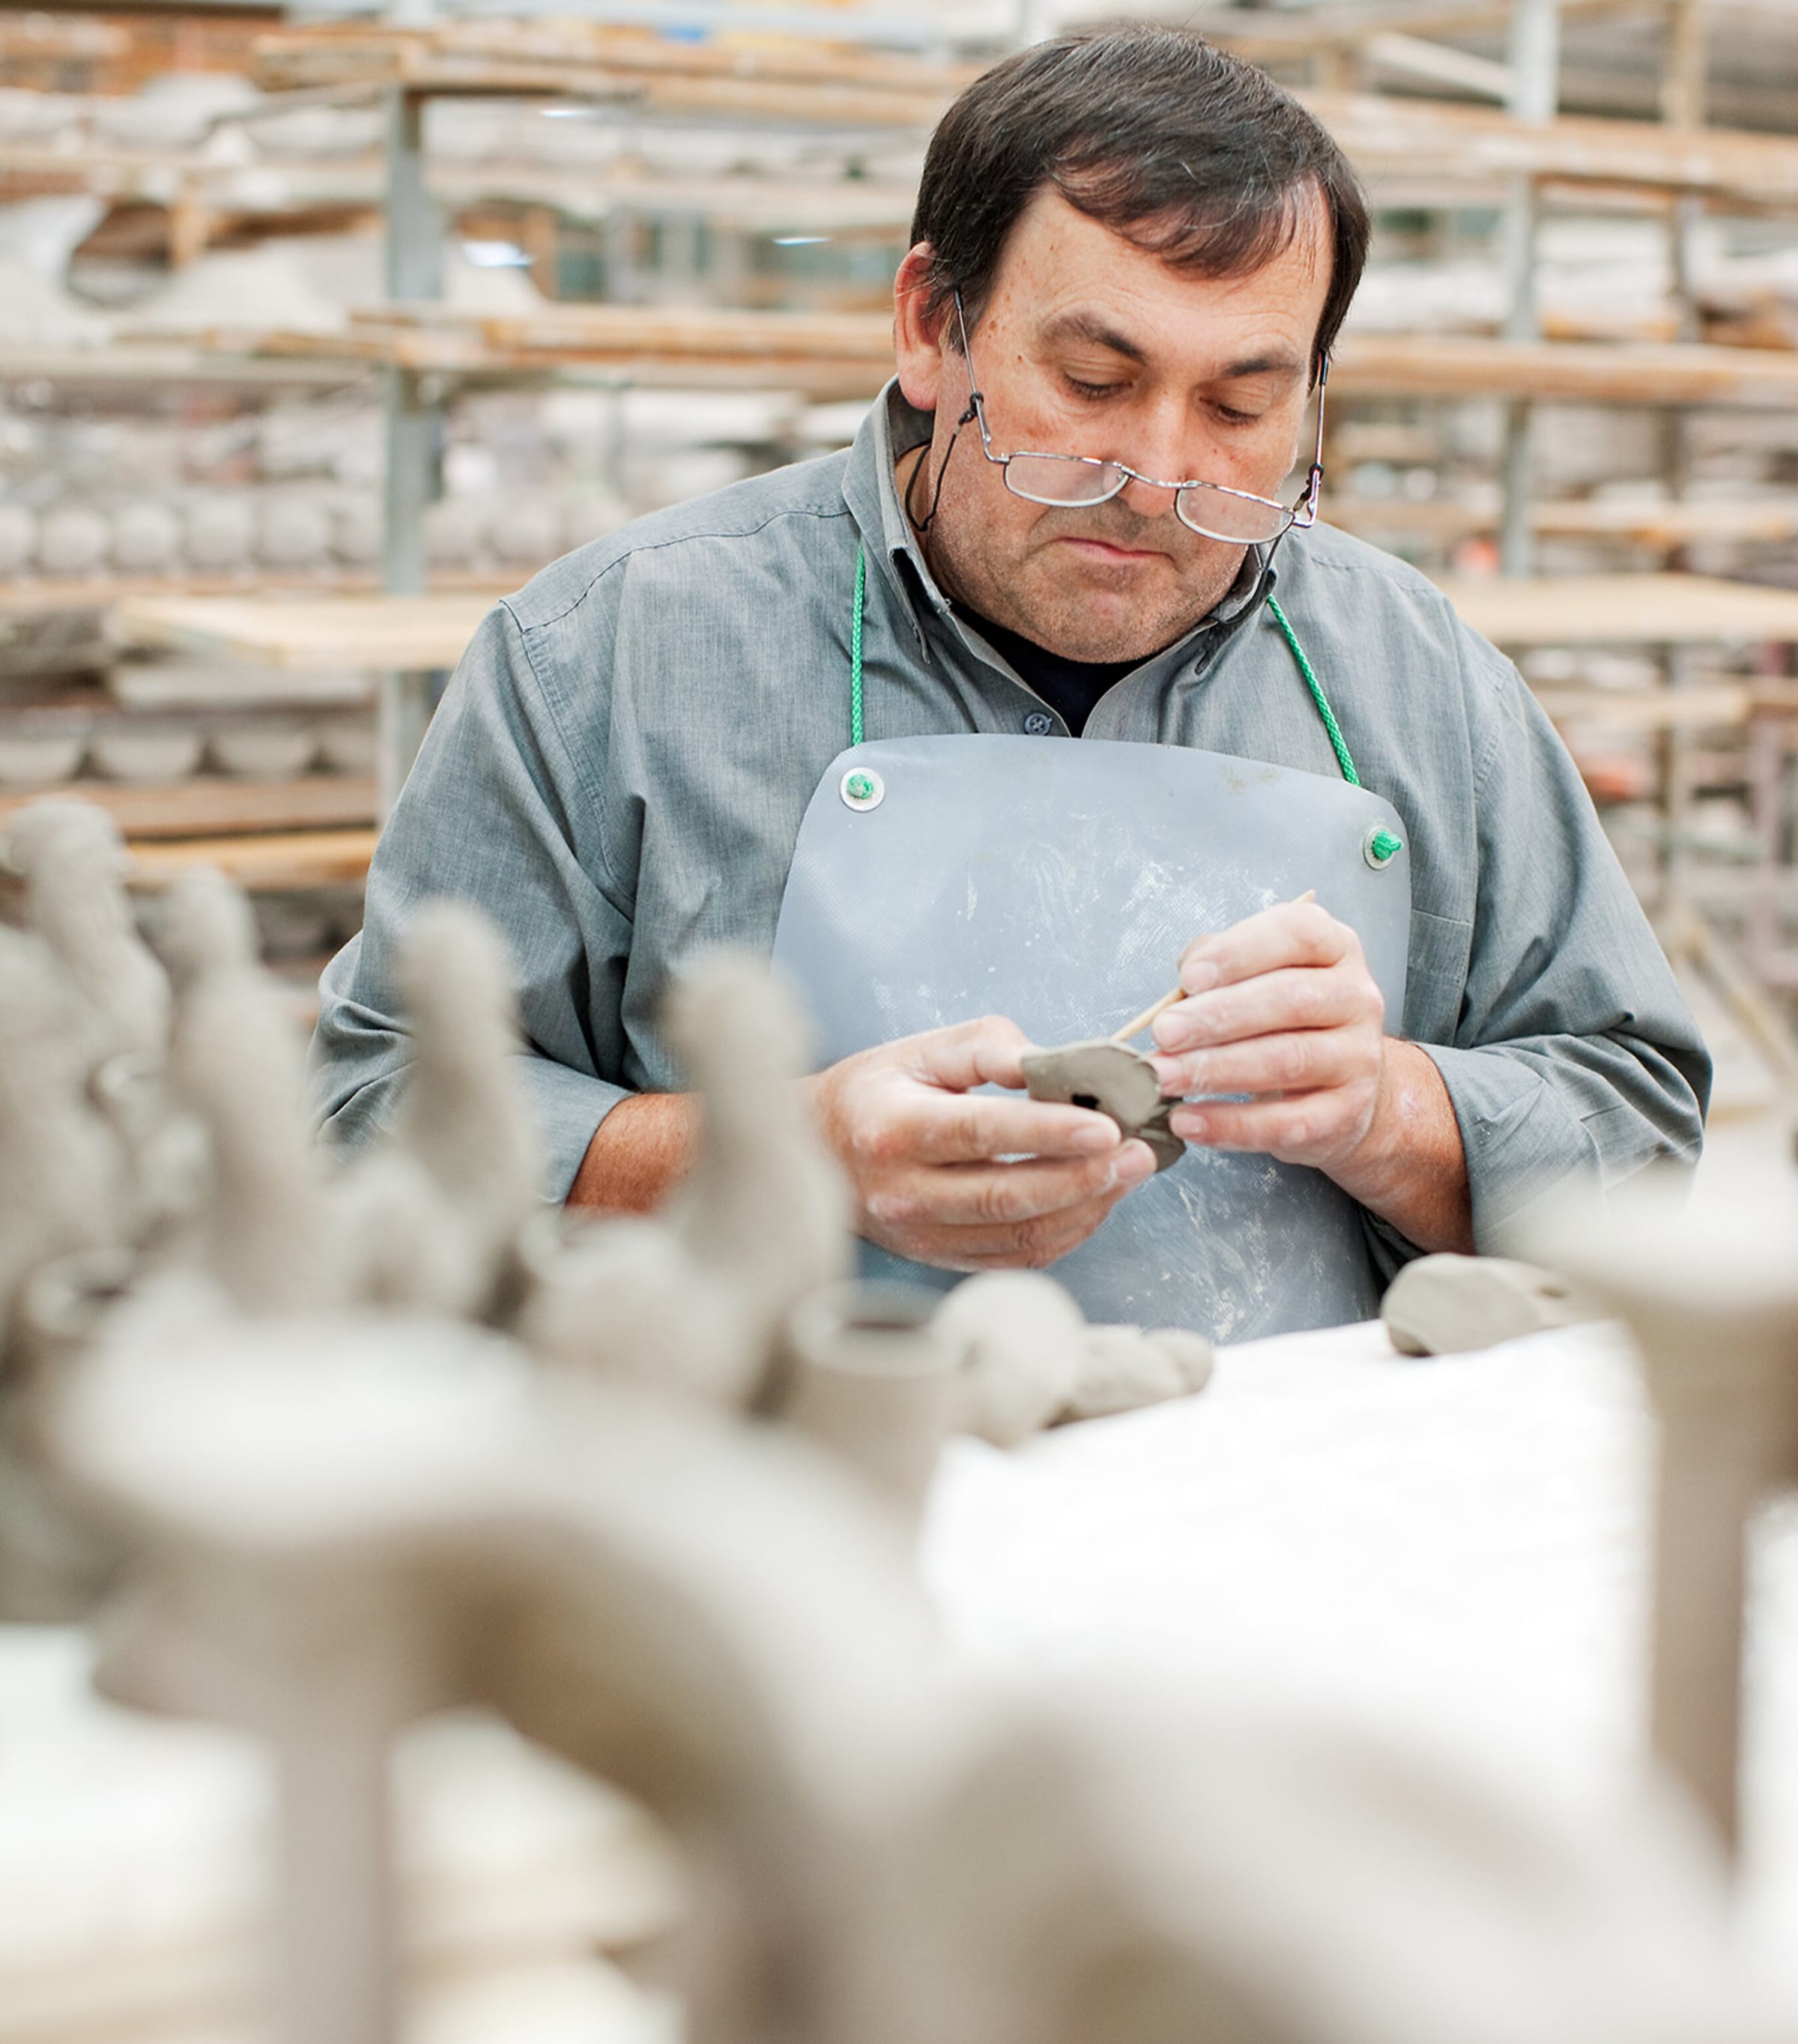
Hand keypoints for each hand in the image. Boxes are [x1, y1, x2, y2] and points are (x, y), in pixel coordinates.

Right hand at [808, 1016, 1157, 1271]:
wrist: (817, 1150)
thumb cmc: (875, 1092)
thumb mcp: (920, 1049)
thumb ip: (987, 1047)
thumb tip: (1051, 1064)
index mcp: (895, 1129)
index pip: (980, 1133)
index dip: (1048, 1133)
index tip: (1106, 1126)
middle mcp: (904, 1192)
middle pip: (1008, 1196)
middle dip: (1085, 1177)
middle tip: (1137, 1152)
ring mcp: (921, 1236)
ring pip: (1020, 1235)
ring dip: (1087, 1207)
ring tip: (1129, 1172)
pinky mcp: (940, 1258)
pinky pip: (1017, 1257)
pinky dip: (1066, 1231)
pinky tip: (1095, 1199)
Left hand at [1147, 899, 1388, 1172]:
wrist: (1339, 1087)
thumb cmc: (1282, 1020)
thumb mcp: (1253, 976)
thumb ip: (1215, 966)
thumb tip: (1179, 991)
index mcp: (1333, 947)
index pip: (1296, 934)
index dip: (1239, 952)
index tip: (1189, 978)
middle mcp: (1355, 996)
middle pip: (1288, 999)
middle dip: (1217, 1017)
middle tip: (1164, 1033)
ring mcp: (1358, 1057)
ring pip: (1286, 1060)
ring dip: (1216, 1070)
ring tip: (1164, 1077)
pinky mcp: (1347, 1113)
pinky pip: (1285, 1122)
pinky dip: (1230, 1125)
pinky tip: (1188, 1121)